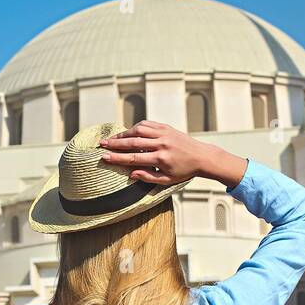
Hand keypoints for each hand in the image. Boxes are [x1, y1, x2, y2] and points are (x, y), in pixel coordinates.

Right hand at [99, 120, 247, 189]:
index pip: (134, 157)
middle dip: (116, 143)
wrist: (202, 156)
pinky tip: (128, 132)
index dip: (118, 158)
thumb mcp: (167, 180)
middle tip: (102, 144)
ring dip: (124, 133)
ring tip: (113, 139)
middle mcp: (161, 144)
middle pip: (133, 141)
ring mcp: (164, 133)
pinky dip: (136, 127)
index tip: (105, 157)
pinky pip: (147, 124)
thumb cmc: (184, 171)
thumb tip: (131, 174)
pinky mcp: (166, 127)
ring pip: (139, 129)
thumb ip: (148, 177)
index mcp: (161, 158)